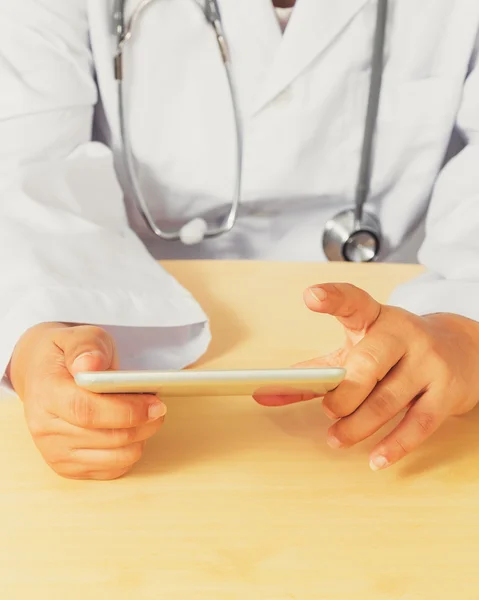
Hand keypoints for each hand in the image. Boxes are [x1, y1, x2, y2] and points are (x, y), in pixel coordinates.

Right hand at [8, 323, 165, 479]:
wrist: (40, 374)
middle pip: (106, 437)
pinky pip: (112, 469)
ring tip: (147, 417)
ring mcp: (54, 452)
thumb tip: (89, 365)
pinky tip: (131, 430)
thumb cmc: (66, 355)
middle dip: (142, 424)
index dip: (126, 411)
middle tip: (160, 408)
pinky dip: (129, 451)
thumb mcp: (78, 336)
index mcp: (46, 393)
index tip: (155, 404)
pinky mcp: (67, 467)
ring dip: (140, 438)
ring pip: (114, 457)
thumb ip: (87, 347)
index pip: (87, 411)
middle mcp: (44, 428)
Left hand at [255, 284, 478, 469]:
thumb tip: (264, 393)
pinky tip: (376, 459)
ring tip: (336, 438)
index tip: (311, 296)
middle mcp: (402, 335)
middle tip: (330, 410)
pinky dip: (394, 445)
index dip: (332, 298)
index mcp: (375, 318)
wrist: (461, 350)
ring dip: (357, 425)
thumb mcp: (357, 349)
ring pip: (388, 400)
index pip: (353, 302)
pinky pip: (418, 424)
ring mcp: (427, 363)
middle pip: (368, 364)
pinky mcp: (445, 392)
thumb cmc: (396, 351)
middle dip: (344, 394)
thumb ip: (314, 370)